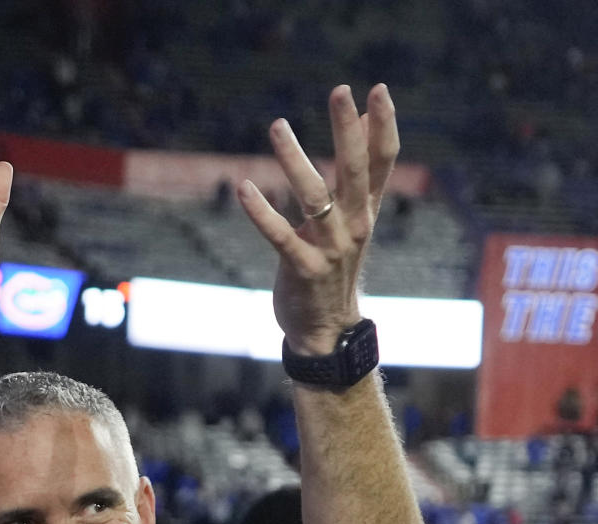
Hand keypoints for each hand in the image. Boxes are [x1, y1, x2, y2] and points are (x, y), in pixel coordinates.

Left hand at [238, 84, 397, 355]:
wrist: (327, 328)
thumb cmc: (335, 265)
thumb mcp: (353, 218)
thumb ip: (361, 171)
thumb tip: (364, 117)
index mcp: (366, 210)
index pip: (383, 162)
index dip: (383, 126)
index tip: (378, 89)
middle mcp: (354, 225)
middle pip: (355, 171)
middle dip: (347, 131)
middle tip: (340, 91)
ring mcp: (330, 249)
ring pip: (314, 197)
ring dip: (295, 160)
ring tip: (278, 126)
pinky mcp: (303, 269)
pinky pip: (280, 236)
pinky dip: (261, 212)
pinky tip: (244, 187)